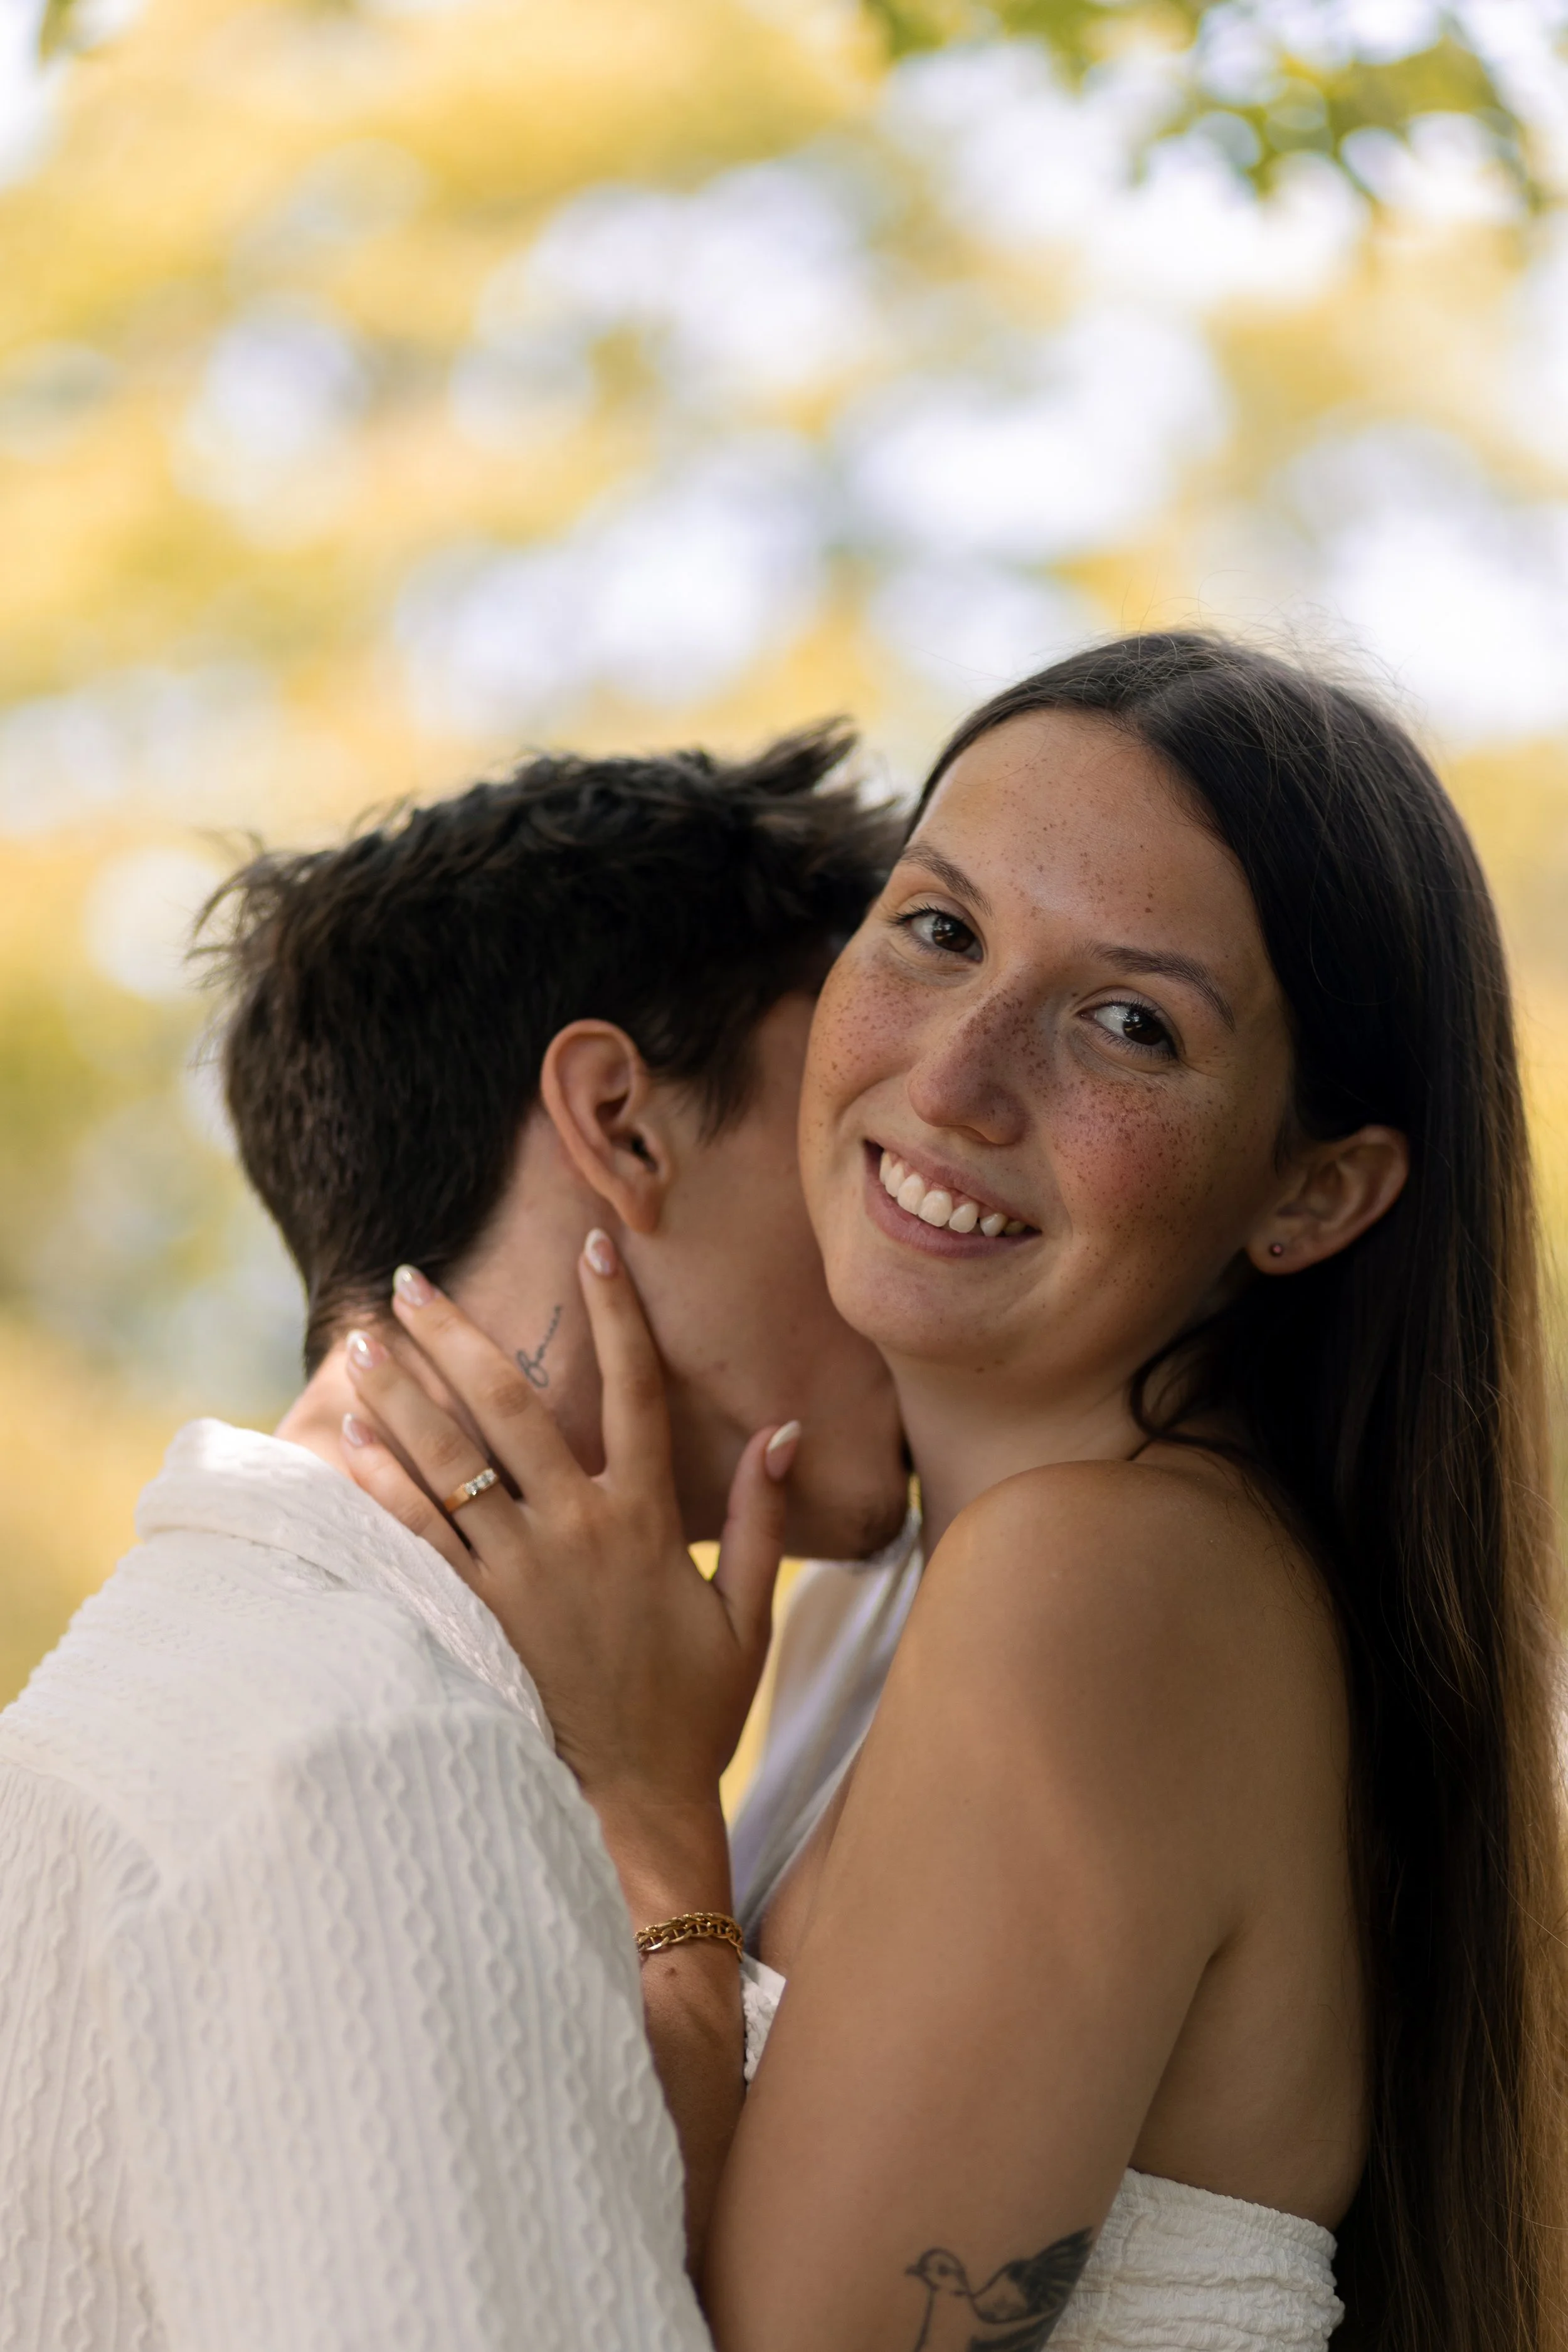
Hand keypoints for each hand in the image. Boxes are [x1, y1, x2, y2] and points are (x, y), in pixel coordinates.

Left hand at [337, 1231, 796, 1858]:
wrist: (633, 1805)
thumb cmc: (693, 1710)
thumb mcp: (748, 1616)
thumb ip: (763, 1519)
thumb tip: (785, 1429)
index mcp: (648, 1521)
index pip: (639, 1391)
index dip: (618, 1314)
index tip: (594, 1244)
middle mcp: (578, 1532)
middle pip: (509, 1408)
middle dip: (455, 1335)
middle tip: (408, 1279)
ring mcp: (521, 1575)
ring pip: (451, 1463)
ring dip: (401, 1393)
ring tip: (359, 1339)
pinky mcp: (476, 1618)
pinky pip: (420, 1537)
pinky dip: (384, 1483)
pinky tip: (351, 1437)